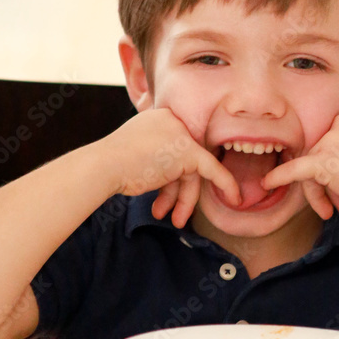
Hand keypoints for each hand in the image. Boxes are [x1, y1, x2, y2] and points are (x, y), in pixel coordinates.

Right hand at [102, 104, 239, 227]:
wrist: (103, 166)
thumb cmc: (110, 166)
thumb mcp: (133, 153)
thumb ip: (153, 155)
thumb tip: (169, 176)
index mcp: (158, 118)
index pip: (174, 147)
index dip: (171, 174)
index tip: (168, 193)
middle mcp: (172, 121)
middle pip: (183, 160)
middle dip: (176, 189)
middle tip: (169, 213)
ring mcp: (181, 134)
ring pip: (192, 171)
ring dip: (182, 198)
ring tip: (173, 219)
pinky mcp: (189, 150)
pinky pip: (214, 170)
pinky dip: (226, 185)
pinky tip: (235, 199)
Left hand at [261, 109, 338, 219]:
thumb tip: (322, 164)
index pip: (326, 141)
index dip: (329, 166)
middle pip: (316, 153)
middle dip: (323, 183)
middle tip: (336, 204)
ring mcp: (332, 140)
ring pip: (309, 167)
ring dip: (319, 192)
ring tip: (335, 209)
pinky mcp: (325, 160)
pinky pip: (295, 169)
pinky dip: (280, 177)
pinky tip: (267, 183)